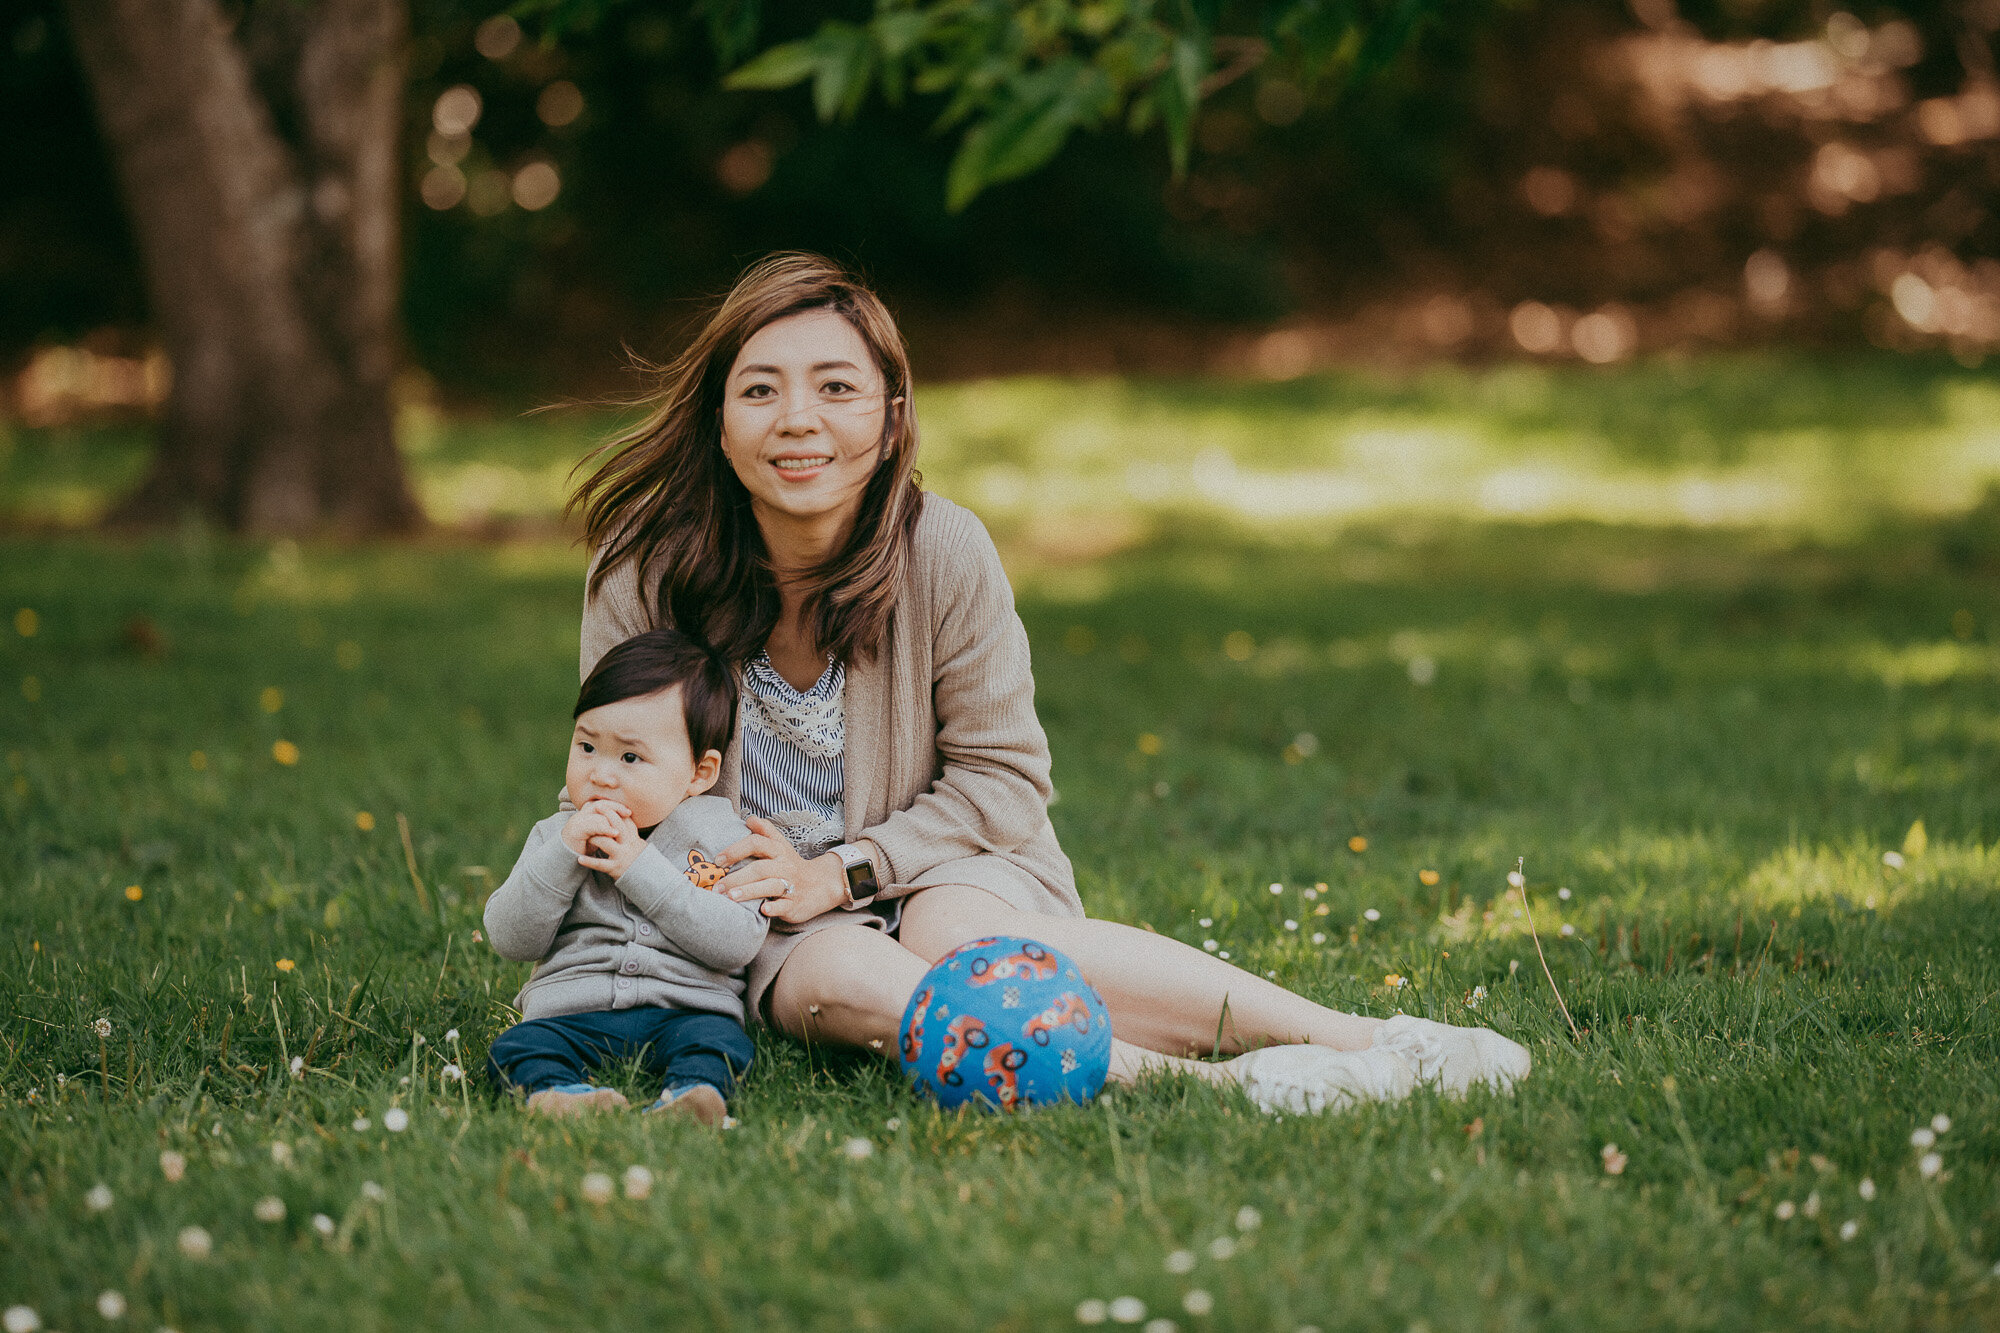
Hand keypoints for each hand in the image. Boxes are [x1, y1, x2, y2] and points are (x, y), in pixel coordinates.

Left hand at [564, 799, 644, 877]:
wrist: (646, 876)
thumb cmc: (637, 857)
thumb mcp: (636, 841)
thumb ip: (628, 830)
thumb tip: (619, 813)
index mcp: (633, 837)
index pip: (625, 820)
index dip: (613, 811)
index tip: (602, 804)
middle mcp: (629, 845)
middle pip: (617, 826)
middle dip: (605, 816)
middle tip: (593, 810)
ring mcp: (622, 856)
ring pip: (606, 842)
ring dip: (594, 838)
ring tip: (585, 836)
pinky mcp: (615, 868)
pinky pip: (600, 864)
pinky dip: (589, 861)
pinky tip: (579, 859)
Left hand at [717, 816, 847, 923]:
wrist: (823, 885)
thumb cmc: (792, 865)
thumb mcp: (782, 845)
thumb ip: (766, 831)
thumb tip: (749, 818)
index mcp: (778, 850)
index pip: (757, 843)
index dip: (736, 850)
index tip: (719, 860)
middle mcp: (784, 866)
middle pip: (760, 868)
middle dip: (737, 877)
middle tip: (717, 887)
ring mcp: (791, 886)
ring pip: (770, 886)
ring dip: (750, 891)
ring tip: (731, 897)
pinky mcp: (794, 904)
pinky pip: (784, 905)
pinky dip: (774, 907)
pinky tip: (763, 909)